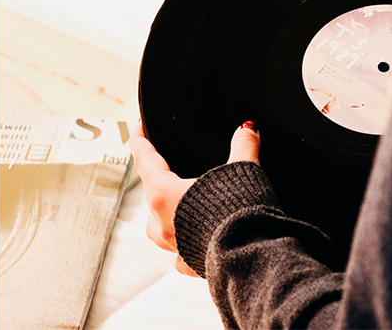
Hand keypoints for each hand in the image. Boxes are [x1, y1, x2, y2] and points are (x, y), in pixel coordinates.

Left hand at [129, 120, 260, 276]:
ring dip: (168, 211)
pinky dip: (187, 241)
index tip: (138, 128)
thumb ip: (244, 146)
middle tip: (171, 166)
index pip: (145, 158)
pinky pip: (180, 250)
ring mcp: (173, 246)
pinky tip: (200, 237)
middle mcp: (162, 222)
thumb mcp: (244, 171)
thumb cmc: (241, 217)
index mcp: (165, 194)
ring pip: (159, 224)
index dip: (141, 139)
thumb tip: (247, 130)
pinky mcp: (190, 263)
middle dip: (161, 176)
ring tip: (184, 203)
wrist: (253, 258)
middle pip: (151, 191)